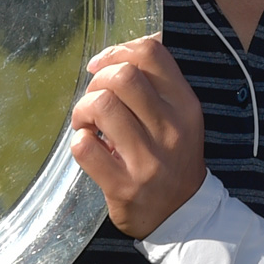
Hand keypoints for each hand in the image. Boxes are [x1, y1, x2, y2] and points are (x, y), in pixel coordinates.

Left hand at [68, 36, 208, 237]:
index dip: (117, 51)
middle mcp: (170, 129)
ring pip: (101, 106)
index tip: (101, 67)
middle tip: (94, 100)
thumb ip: (158, 84)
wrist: (180, 214)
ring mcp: (148, 159)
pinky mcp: (123, 186)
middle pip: (122, 76)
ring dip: (83, 110)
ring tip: (87, 124)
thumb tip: (124, 50)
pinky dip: (78, 141)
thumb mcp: (180, 117)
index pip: (152, 54)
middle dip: (96, 82)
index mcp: (185, 105)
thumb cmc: (172, 156)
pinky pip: (85, 148)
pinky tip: (88, 146)